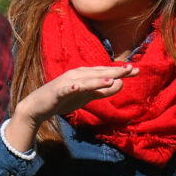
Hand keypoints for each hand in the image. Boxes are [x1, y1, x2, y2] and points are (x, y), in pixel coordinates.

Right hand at [7, 64, 132, 148]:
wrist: (38, 106)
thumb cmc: (64, 100)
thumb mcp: (87, 97)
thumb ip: (102, 91)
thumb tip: (121, 84)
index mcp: (84, 75)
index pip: (105, 72)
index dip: (120, 71)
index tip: (137, 70)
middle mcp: (76, 75)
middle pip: (98, 73)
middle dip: (114, 71)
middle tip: (130, 69)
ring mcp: (66, 83)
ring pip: (84, 81)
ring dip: (96, 80)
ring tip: (111, 79)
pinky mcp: (57, 92)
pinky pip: (65, 90)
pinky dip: (71, 88)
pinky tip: (78, 87)